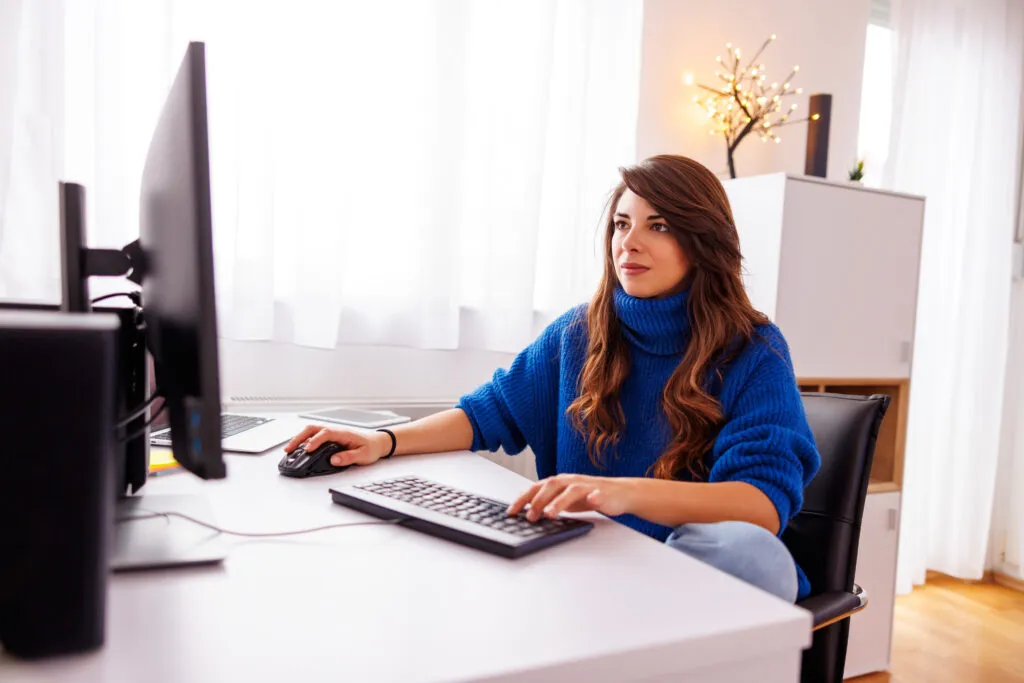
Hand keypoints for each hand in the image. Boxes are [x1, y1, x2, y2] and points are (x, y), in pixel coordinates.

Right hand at [283, 424, 389, 466]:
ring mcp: (332, 433)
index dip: (315, 441)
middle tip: (289, 449)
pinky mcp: (330, 437)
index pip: (325, 433)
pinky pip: (313, 436)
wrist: (377, 442)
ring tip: (289, 450)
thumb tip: (333, 459)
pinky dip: (304, 441)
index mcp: (343, 433)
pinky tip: (298, 449)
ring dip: (299, 439)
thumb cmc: (371, 447)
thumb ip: (348, 457)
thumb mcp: (363, 455)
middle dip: (299, 438)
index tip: (307, 450)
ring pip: (311, 431)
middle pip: (312, 429)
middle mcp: (335, 430)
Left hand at [507, 474, 633, 521]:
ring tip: (550, 514)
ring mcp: (587, 486)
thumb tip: (529, 512)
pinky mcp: (603, 493)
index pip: (537, 487)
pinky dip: (595, 497)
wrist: (620, 493)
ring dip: (560, 501)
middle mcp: (571, 481)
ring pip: (571, 490)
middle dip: (538, 500)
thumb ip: (549, 503)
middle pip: (551, 485)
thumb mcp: (566, 500)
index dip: (523, 498)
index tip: (511, 511)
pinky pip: (598, 494)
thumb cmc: (591, 495)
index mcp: (560, 483)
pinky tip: (592, 501)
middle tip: (529, 516)